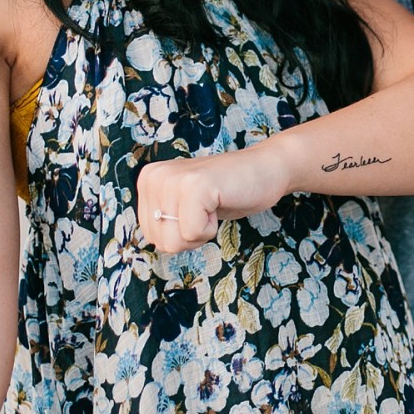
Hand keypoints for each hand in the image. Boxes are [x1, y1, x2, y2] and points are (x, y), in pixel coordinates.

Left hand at [136, 145, 289, 252]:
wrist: (266, 170)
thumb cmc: (227, 193)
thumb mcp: (182, 207)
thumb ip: (163, 219)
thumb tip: (155, 242)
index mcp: (148, 180)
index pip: (151, 235)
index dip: (179, 233)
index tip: (197, 209)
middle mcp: (154, 176)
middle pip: (160, 241)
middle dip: (189, 235)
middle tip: (207, 208)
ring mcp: (173, 179)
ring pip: (173, 241)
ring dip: (200, 232)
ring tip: (212, 205)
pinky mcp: (195, 186)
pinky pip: (193, 234)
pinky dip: (211, 229)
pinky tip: (219, 204)